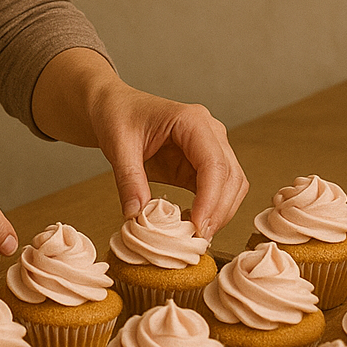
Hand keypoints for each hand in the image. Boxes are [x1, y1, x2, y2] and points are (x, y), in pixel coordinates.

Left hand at [31, 49, 248, 239]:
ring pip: (233, 185)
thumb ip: (128, 179)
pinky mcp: (203, 164)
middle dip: (218, 211)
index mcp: (191, 120)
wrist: (114, 106)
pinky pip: (219, 190)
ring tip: (194, 236)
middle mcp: (209, 131)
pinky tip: (191, 224)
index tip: (197, 227)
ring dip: (219, 213)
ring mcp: (211, 147)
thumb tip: (136, 216)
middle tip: (196, 240)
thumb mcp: (117, 145)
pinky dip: (211, 210)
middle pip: (231, 176)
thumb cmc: (117, 116)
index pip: (214, 163)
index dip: (211, 199)